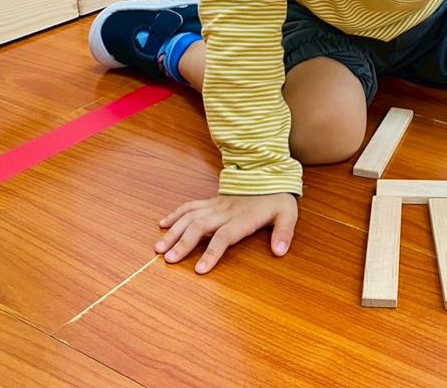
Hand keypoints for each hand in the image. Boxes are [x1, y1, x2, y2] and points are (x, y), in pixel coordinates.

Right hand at [155, 192, 297, 273]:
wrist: (269, 176)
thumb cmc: (277, 199)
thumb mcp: (288, 214)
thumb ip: (284, 232)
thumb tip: (280, 251)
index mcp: (242, 219)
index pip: (223, 237)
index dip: (212, 253)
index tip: (199, 270)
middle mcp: (224, 212)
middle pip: (200, 227)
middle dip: (183, 244)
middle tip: (167, 259)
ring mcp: (215, 205)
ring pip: (190, 216)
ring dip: (174, 231)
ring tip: (159, 247)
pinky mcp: (211, 201)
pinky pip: (190, 206)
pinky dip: (175, 214)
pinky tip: (162, 224)